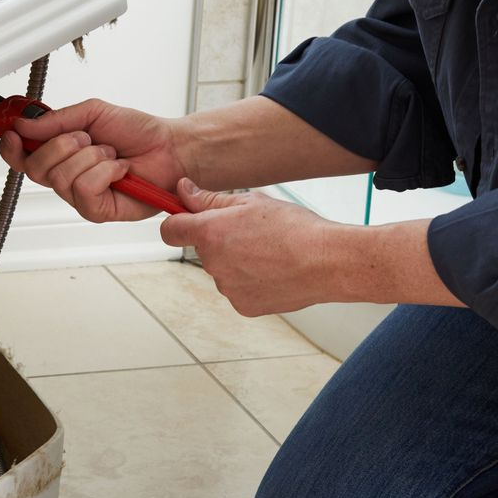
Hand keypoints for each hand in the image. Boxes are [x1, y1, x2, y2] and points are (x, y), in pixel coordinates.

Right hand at [0, 99, 189, 222]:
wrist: (170, 149)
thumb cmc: (137, 132)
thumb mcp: (93, 113)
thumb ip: (57, 120)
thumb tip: (24, 125)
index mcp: (59, 154)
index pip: (21, 158)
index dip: (11, 148)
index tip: (13, 133)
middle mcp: (65, 177)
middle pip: (36, 168)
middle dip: (62, 145)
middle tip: (87, 138)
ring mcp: (80, 197)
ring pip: (61, 177)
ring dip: (90, 157)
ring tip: (111, 153)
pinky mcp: (97, 210)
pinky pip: (84, 189)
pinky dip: (105, 172)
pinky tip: (120, 170)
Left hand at [158, 181, 350, 315]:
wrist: (326, 262)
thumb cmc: (294, 229)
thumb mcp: (251, 202)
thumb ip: (210, 200)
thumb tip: (184, 192)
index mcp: (210, 233)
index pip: (171, 230)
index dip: (178, 222)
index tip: (187, 217)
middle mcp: (213, 264)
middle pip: (204, 249)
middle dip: (220, 240)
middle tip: (252, 231)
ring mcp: (228, 288)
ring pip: (223, 270)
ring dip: (237, 261)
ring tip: (270, 252)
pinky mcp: (244, 306)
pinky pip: (239, 289)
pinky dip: (251, 281)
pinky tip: (274, 270)